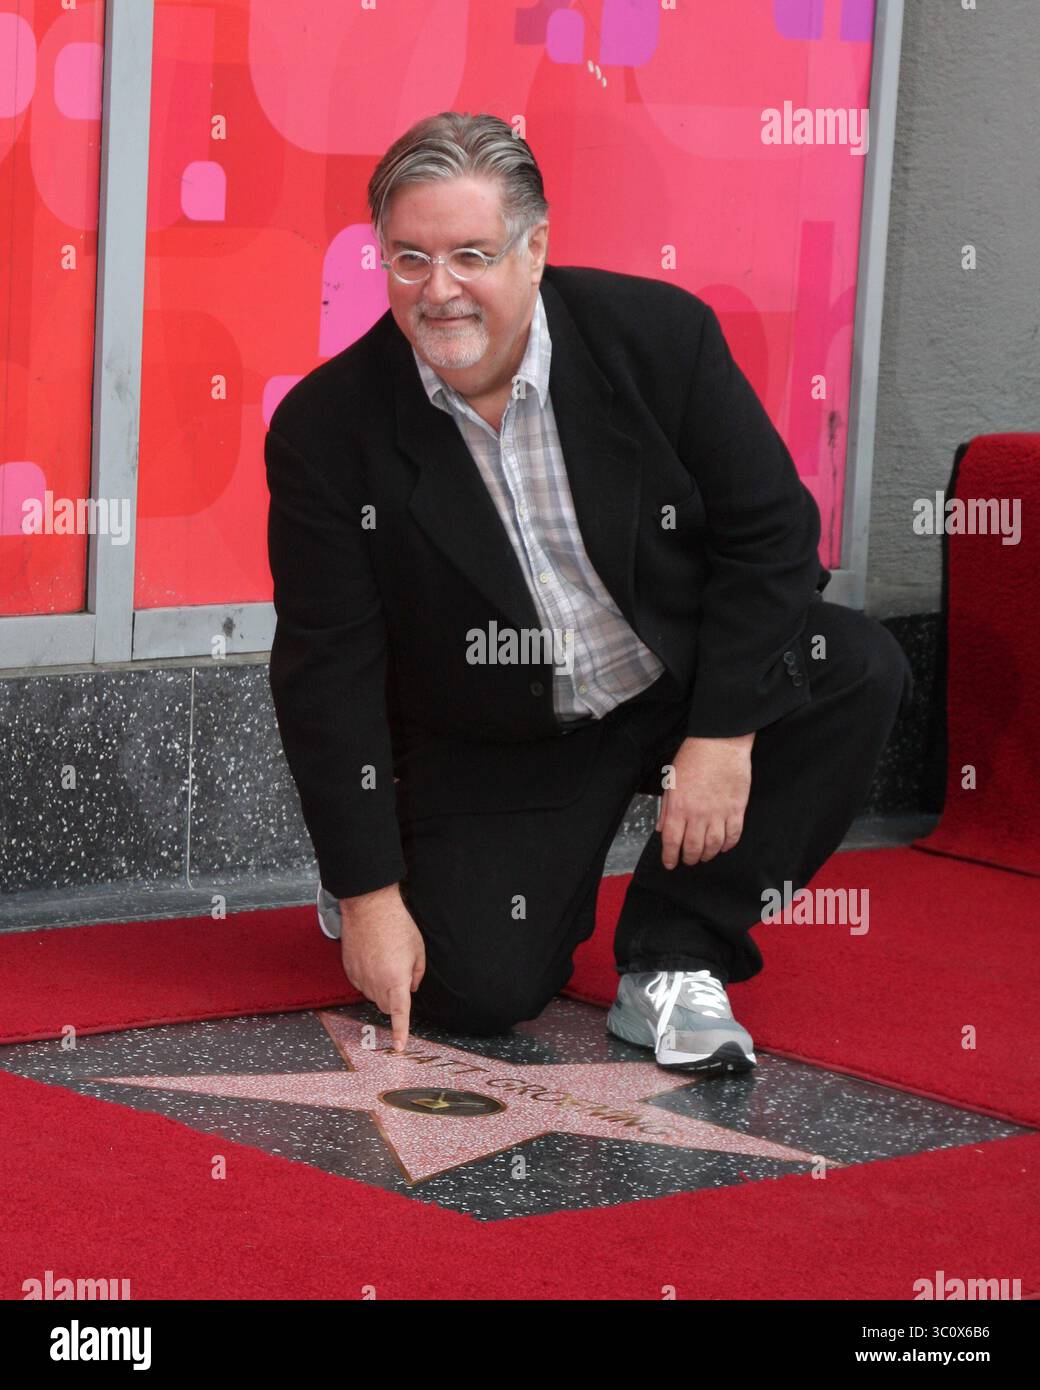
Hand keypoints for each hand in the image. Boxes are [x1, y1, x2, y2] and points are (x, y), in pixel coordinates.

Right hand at [338, 883, 425, 1052]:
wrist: (369, 907)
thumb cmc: (398, 925)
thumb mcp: (418, 949)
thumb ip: (418, 974)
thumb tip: (411, 989)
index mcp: (396, 980)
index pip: (399, 1014)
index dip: (400, 1032)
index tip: (400, 1047)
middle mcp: (375, 983)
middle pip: (385, 1006)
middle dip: (394, 999)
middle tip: (400, 974)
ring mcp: (359, 977)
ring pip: (372, 996)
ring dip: (381, 988)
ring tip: (386, 960)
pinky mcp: (349, 970)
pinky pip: (361, 984)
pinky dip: (368, 978)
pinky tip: (373, 958)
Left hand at [656, 733, 753, 868]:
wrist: (720, 742)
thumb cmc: (694, 756)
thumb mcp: (671, 781)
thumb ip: (666, 807)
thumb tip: (661, 828)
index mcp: (678, 807)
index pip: (671, 841)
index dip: (669, 856)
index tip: (670, 863)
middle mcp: (698, 814)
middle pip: (692, 848)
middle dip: (688, 858)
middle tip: (688, 860)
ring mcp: (719, 814)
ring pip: (713, 846)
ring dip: (708, 854)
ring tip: (705, 855)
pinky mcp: (737, 810)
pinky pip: (733, 835)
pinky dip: (728, 844)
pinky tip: (724, 845)